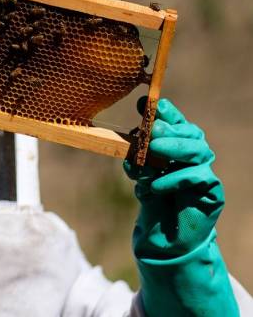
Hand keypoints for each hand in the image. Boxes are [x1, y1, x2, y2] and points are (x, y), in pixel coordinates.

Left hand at [124, 97, 237, 315]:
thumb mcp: (140, 176)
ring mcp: (205, 171)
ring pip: (198, 150)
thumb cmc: (153, 202)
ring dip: (174, 148)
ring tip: (152, 151)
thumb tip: (132, 142)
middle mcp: (194, 155)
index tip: (144, 104)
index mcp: (177, 146)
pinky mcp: (212, 192)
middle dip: (170, 128)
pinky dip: (175, 178)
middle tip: (151, 129)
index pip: (175, 122)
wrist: (164, 238)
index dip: (165, 112)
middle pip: (190, 132)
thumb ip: (138, 159)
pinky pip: (199, 177)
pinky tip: (156, 186)